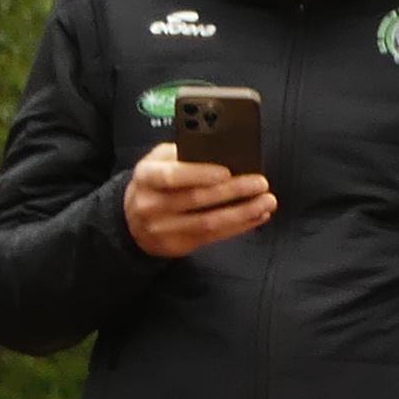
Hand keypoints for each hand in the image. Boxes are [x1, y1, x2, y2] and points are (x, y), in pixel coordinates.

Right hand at [126, 142, 277, 259]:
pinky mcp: (181, 245)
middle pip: (197, 199)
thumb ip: (181, 154)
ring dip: (243, 212)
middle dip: (233, 191)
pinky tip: (257, 216)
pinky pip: (215, 236)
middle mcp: (153, 204)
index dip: (200, 174)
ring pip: (210, 222)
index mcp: (146, 176)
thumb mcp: (156, 161)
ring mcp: (166, 228)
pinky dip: (240, 225)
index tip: (227, 171)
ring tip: (266, 202)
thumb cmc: (153, 184)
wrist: (132, 220)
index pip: (172, 175)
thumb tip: (219, 152)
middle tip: (260, 183)